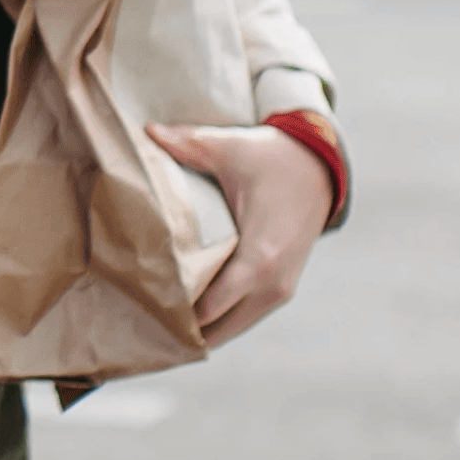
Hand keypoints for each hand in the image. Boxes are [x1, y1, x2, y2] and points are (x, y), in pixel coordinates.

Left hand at [148, 121, 336, 349]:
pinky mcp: (282, 287)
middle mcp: (273, 282)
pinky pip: (244, 314)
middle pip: (219, 328)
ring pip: (233, 326)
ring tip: (156, 321)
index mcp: (260, 256)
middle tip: (139, 322)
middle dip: (182, 328)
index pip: (212, 306)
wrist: (320, 169)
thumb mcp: (232, 148)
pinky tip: (187, 312)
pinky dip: (219, 317)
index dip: (175, 312)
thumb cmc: (273, 160)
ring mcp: (280, 289)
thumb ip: (189, 144)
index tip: (139, 310)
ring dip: (201, 326)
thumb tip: (149, 132)